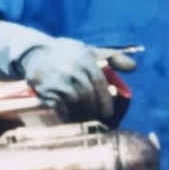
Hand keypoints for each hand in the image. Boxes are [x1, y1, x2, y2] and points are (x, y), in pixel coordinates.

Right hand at [20, 40, 135, 120]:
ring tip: (84, 118)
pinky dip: (67, 115)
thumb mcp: (90, 51)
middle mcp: (72, 69)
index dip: (106, 101)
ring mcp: (58, 80)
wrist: (35, 53)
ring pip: (75, 104)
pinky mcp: (46, 90)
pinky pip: (60, 108)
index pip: (100, 84)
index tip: (108, 113)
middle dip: (94, 110)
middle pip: (88, 96)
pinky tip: (69, 116)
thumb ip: (112, 57)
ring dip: (81, 115)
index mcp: (85, 59)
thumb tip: (134, 68)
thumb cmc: (68, 53)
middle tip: (97, 118)